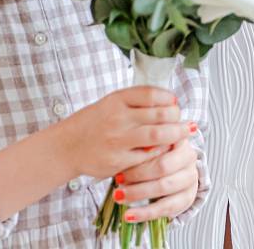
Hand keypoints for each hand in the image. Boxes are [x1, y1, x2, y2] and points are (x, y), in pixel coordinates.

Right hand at [59, 86, 193, 182]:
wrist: (68, 145)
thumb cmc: (93, 123)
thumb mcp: (110, 104)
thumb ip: (134, 103)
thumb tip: (167, 102)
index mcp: (116, 99)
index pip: (150, 93)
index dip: (168, 98)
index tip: (175, 102)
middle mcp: (118, 117)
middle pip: (158, 115)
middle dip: (176, 118)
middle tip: (184, 120)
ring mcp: (118, 140)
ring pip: (157, 136)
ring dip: (175, 135)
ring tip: (185, 134)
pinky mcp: (119, 161)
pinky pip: (148, 157)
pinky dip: (161, 153)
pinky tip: (168, 151)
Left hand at [112, 132, 199, 222]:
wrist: (173, 165)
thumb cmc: (155, 150)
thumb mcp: (150, 141)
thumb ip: (143, 143)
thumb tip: (130, 147)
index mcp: (180, 137)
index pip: (161, 144)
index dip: (142, 151)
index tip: (121, 157)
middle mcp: (189, 157)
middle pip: (162, 167)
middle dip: (137, 174)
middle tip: (117, 178)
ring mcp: (191, 178)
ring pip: (164, 188)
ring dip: (138, 193)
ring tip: (118, 196)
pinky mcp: (187, 198)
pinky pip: (166, 209)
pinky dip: (145, 213)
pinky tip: (129, 215)